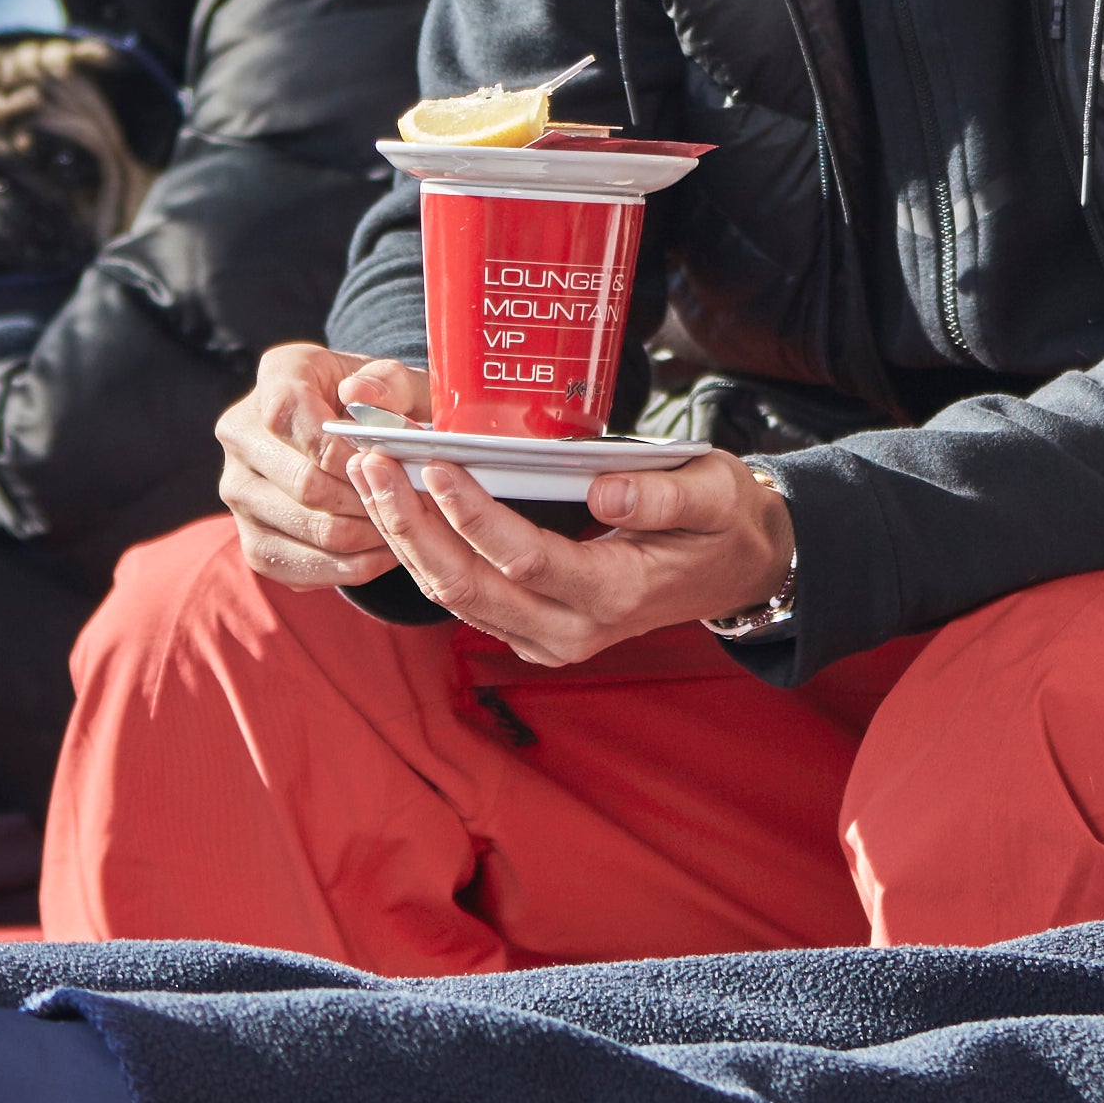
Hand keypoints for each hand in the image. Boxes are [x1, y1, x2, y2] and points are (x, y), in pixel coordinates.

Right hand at [216, 341, 425, 589]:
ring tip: (404, 523)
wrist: (354, 434)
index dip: (343, 448)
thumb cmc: (381, 404)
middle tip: (410, 502)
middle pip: (304, 483)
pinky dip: (352, 565)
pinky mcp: (251, 539)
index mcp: (276, 376)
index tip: (385, 462)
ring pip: (310, 529)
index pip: (289, 415)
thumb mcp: (398, 382)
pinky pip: (302, 566)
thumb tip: (360, 395)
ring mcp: (239, 490)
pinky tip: (384, 549)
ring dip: (367, 534)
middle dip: (367, 497)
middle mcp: (241, 432)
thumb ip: (391, 382)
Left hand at [345, 441, 795, 669]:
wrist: (732, 570)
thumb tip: (606, 489)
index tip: (437, 463)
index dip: (473, 515)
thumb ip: (665, 495)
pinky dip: (424, 551)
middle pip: (466, 587)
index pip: (524, 560)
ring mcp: (546, 639)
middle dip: (410, 525)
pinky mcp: (529, 630)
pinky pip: (462, 597)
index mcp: (615, 594)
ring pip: (452, 596)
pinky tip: (400, 505)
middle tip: (372, 464)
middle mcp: (570, 631)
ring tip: (370, 475)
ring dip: (404, 537)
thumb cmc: (721, 522)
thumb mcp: (716, 493)